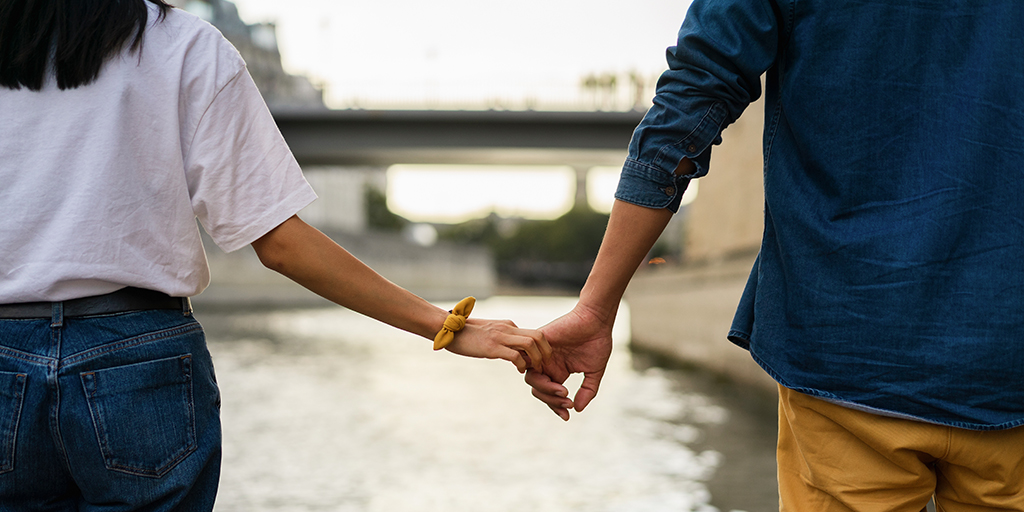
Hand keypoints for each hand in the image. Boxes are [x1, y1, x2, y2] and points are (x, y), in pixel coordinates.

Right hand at [444, 318, 551, 373]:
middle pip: (539, 336)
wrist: (447, 328)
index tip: (540, 361)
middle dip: (546, 352)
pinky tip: (518, 370)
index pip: (534, 334)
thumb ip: (501, 339)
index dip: (542, 349)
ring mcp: (500, 336)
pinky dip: (521, 365)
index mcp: (508, 325)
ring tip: (534, 370)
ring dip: (537, 359)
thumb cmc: (465, 333)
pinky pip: (515, 355)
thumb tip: (510, 351)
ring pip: (531, 344)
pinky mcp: (492, 347)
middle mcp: (507, 328)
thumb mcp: (488, 333)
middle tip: (544, 366)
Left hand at [525, 303, 613, 420]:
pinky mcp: (538, 343)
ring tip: (563, 390)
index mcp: (558, 371)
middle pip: (538, 389)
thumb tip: (576, 409)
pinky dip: (536, 372)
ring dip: (546, 389)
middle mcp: (547, 364)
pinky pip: (527, 360)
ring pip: (530, 379)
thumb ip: (587, 391)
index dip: (556, 407)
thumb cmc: (597, 342)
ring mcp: (541, 354)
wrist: (596, 321)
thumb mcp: (594, 372)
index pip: (549, 394)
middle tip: (566, 400)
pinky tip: (552, 379)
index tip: (566, 416)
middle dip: (551, 400)